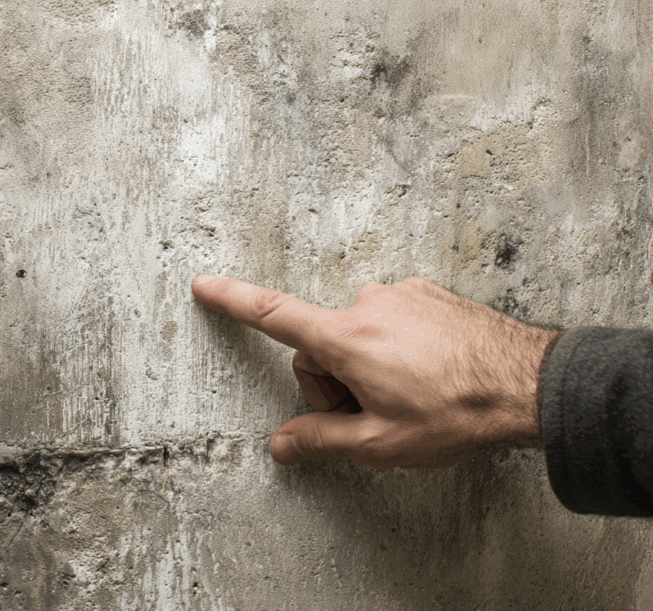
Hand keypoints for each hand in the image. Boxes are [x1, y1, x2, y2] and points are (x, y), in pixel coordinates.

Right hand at [190, 275, 558, 468]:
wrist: (529, 383)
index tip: (203, 285)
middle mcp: (367, 305)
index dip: (232, 301)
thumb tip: (281, 447)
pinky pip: (388, 320)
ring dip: (365, 365)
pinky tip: (426, 373)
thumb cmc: (456, 413)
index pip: (273, 315)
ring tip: (409, 396)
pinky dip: (394, 347)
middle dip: (333, 383)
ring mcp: (399, 295)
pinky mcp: (425, 294)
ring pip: (356, 334)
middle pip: (319, 345)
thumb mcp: (380, 443)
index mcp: (347, 339)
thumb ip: (321, 441)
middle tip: (371, 416)